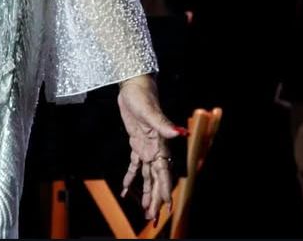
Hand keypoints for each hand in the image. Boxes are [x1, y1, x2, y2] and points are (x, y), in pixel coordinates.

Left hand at [117, 74, 182, 221]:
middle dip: (155, 198)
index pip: (164, 170)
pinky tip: (125, 188)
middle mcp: (155, 149)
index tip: (167, 205)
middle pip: (157, 178)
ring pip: (147, 175)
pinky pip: (135, 164)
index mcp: (161, 143)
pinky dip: (131, 176)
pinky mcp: (136, 142)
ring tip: (145, 210)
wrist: (134, 86)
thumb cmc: (143, 96)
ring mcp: (146, 147)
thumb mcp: (150, 110)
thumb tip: (177, 132)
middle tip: (153, 217)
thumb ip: (163, 122)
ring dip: (146, 192)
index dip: (165, 188)